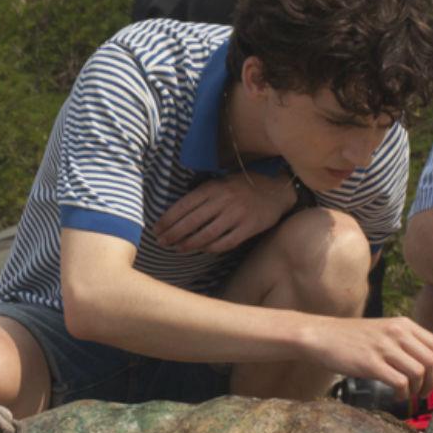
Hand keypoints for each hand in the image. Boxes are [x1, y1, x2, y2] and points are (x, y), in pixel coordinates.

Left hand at [154, 173, 296, 253]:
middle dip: (173, 234)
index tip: (156, 229)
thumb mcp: (221, 181)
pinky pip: (225, 243)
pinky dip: (210, 248)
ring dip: (188, 244)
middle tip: (161, 242)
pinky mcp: (248, 228)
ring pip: (206, 235)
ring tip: (177, 249)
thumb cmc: (244, 186)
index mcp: (213, 187)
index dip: (167, 219)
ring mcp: (236, 215)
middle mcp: (223, 201)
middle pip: (191, 222)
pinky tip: (201, 250)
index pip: (184, 205)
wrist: (277, 190)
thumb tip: (177, 211)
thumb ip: (203, 193)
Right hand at [312, 315, 432, 401]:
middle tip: (425, 393)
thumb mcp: (384, 330)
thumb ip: (405, 341)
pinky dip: (403, 394)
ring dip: (418, 390)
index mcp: (403, 324)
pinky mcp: (371, 363)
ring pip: (420, 372)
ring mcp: (384, 347)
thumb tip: (429, 365)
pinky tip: (396, 396)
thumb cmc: (352, 337)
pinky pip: (400, 382)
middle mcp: (397, 333)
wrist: (321, 336)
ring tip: (409, 395)